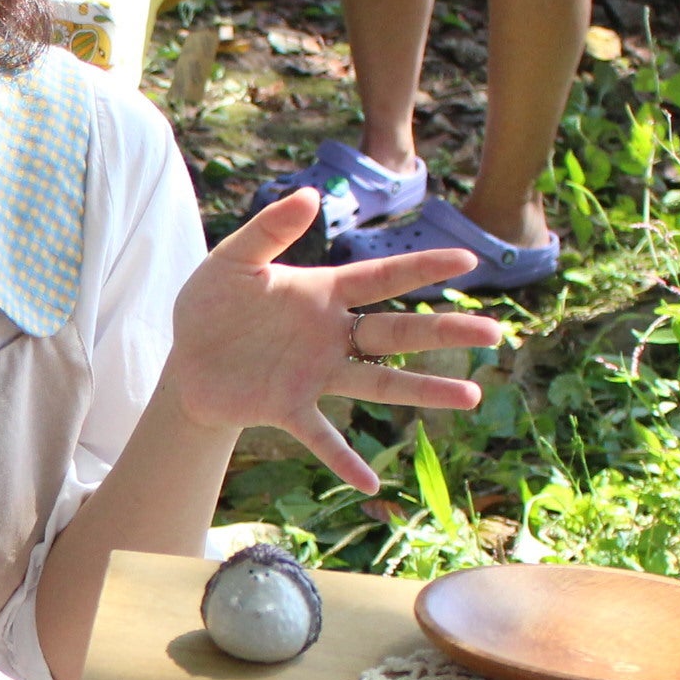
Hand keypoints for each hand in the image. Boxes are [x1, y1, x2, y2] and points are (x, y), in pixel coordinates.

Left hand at [158, 188, 509, 490]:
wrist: (186, 358)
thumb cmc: (212, 304)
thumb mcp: (233, 261)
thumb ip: (268, 230)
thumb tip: (311, 195)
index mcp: (323, 293)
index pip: (382, 278)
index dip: (422, 268)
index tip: (468, 261)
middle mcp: (331, 335)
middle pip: (398, 332)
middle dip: (445, 331)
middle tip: (493, 334)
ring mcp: (315, 375)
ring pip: (378, 382)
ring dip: (422, 390)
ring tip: (469, 396)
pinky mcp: (289, 408)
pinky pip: (322, 436)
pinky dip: (344, 459)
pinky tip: (371, 483)